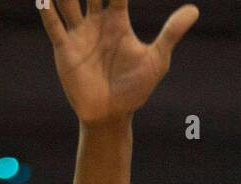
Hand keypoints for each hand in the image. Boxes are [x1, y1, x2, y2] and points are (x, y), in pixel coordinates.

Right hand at [38, 0, 198, 124]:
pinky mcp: (64, 50)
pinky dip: (46, 10)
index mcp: (117, 20)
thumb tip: (194, 10)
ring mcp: (79, 34)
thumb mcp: (156, 60)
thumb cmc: (135, 89)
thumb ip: (171, 33)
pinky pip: (53, 25)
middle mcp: (96, 22)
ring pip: (68, 1)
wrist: (111, 116)